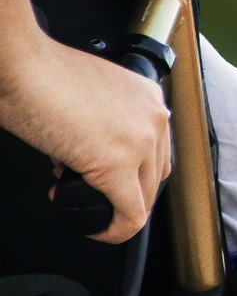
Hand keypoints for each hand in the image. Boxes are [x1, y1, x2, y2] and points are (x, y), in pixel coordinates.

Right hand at [0, 34, 171, 242]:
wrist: (21, 66)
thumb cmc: (40, 75)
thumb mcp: (90, 98)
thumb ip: (103, 123)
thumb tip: (90, 153)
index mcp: (148, 98)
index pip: (156, 149)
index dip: (129, 170)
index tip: (102, 177)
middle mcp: (154, 117)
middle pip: (154, 175)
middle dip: (124, 192)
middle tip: (92, 193)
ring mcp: (141, 140)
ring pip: (143, 197)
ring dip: (116, 209)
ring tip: (81, 201)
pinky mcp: (118, 163)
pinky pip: (129, 214)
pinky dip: (114, 229)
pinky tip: (96, 228)